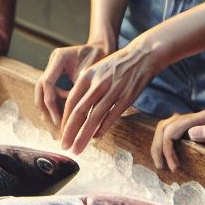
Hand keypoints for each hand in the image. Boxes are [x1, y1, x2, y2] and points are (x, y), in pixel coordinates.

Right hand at [35, 41, 110, 126]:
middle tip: (55, 124)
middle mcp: (53, 62)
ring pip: (44, 91)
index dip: (51, 103)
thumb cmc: (101, 59)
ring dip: (50, 106)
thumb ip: (80, 90)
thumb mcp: (92, 74)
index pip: (47, 83)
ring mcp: (53, 68)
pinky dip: (56, 103)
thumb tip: (75, 113)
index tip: (58, 119)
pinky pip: (52, 91)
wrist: (104, 48)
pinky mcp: (57, 75)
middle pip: (41, 87)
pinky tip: (63, 116)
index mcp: (59, 57)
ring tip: (59, 122)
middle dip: (46, 107)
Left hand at [58, 40, 164, 154]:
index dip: (66, 120)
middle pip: (80, 112)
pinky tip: (96, 137)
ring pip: (94, 118)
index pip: (72, 102)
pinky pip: (111, 116)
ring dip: (84, 135)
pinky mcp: (126, 97)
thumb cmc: (117, 65)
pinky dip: (102, 128)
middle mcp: (98, 84)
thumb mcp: (96, 70)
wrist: (142, 55)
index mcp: (87, 76)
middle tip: (65, 146)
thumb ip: (85, 87)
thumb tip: (75, 108)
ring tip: (77, 148)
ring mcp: (113, 91)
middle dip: (70, 132)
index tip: (62, 133)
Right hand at [150, 108, 204, 172]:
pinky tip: (167, 158)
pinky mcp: (199, 133)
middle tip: (163, 167)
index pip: (176, 125)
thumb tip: (193, 133)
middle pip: (167, 125)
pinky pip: (175, 135)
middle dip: (160, 145)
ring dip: (160, 145)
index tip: (174, 167)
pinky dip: (166, 145)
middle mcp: (202, 118)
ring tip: (161, 165)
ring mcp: (199, 125)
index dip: (169, 146)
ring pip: (168, 128)